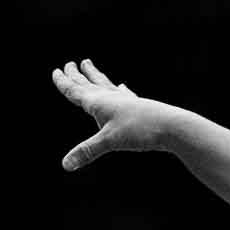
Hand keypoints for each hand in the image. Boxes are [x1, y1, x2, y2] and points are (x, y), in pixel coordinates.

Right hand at [51, 59, 172, 170]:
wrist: (172, 126)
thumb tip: (65, 166)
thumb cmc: (140, 131)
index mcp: (98, 102)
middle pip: (89, 84)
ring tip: (90, 65)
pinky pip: (125, 94)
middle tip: (70, 64)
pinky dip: (120, 89)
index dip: (64, 82)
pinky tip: (123, 87)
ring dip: (95, 75)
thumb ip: (87, 152)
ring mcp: (126, 100)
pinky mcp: (139, 106)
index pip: (76, 91)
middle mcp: (111, 97)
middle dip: (78, 75)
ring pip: (106, 85)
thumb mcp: (110, 142)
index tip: (57, 70)